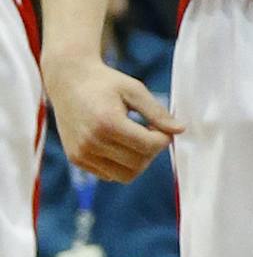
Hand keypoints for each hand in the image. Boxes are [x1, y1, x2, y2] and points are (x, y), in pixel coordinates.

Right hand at [42, 53, 184, 180]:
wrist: (68, 80)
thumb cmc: (105, 83)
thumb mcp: (134, 90)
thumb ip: (158, 112)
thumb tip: (180, 130)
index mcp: (107, 123)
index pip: (149, 146)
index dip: (164, 138)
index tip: (160, 125)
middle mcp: (91, 142)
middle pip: (139, 163)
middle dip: (152, 150)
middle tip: (150, 131)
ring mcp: (81, 153)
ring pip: (125, 175)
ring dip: (139, 161)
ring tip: (136, 139)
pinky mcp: (76, 159)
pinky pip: (109, 175)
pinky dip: (121, 165)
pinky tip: (120, 144)